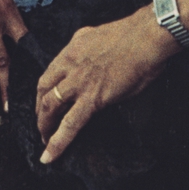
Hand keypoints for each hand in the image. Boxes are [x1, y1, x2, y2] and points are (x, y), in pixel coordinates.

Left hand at [35, 7, 178, 163]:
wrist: (148, 36)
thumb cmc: (135, 34)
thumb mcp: (100, 35)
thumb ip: (88, 47)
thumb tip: (90, 58)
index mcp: (73, 48)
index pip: (50, 72)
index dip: (45, 89)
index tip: (46, 99)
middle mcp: (71, 64)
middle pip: (43, 90)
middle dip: (40, 108)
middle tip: (43, 122)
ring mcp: (80, 82)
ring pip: (50, 107)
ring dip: (44, 126)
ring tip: (45, 140)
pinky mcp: (93, 97)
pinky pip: (70, 124)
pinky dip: (57, 142)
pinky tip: (50, 155)